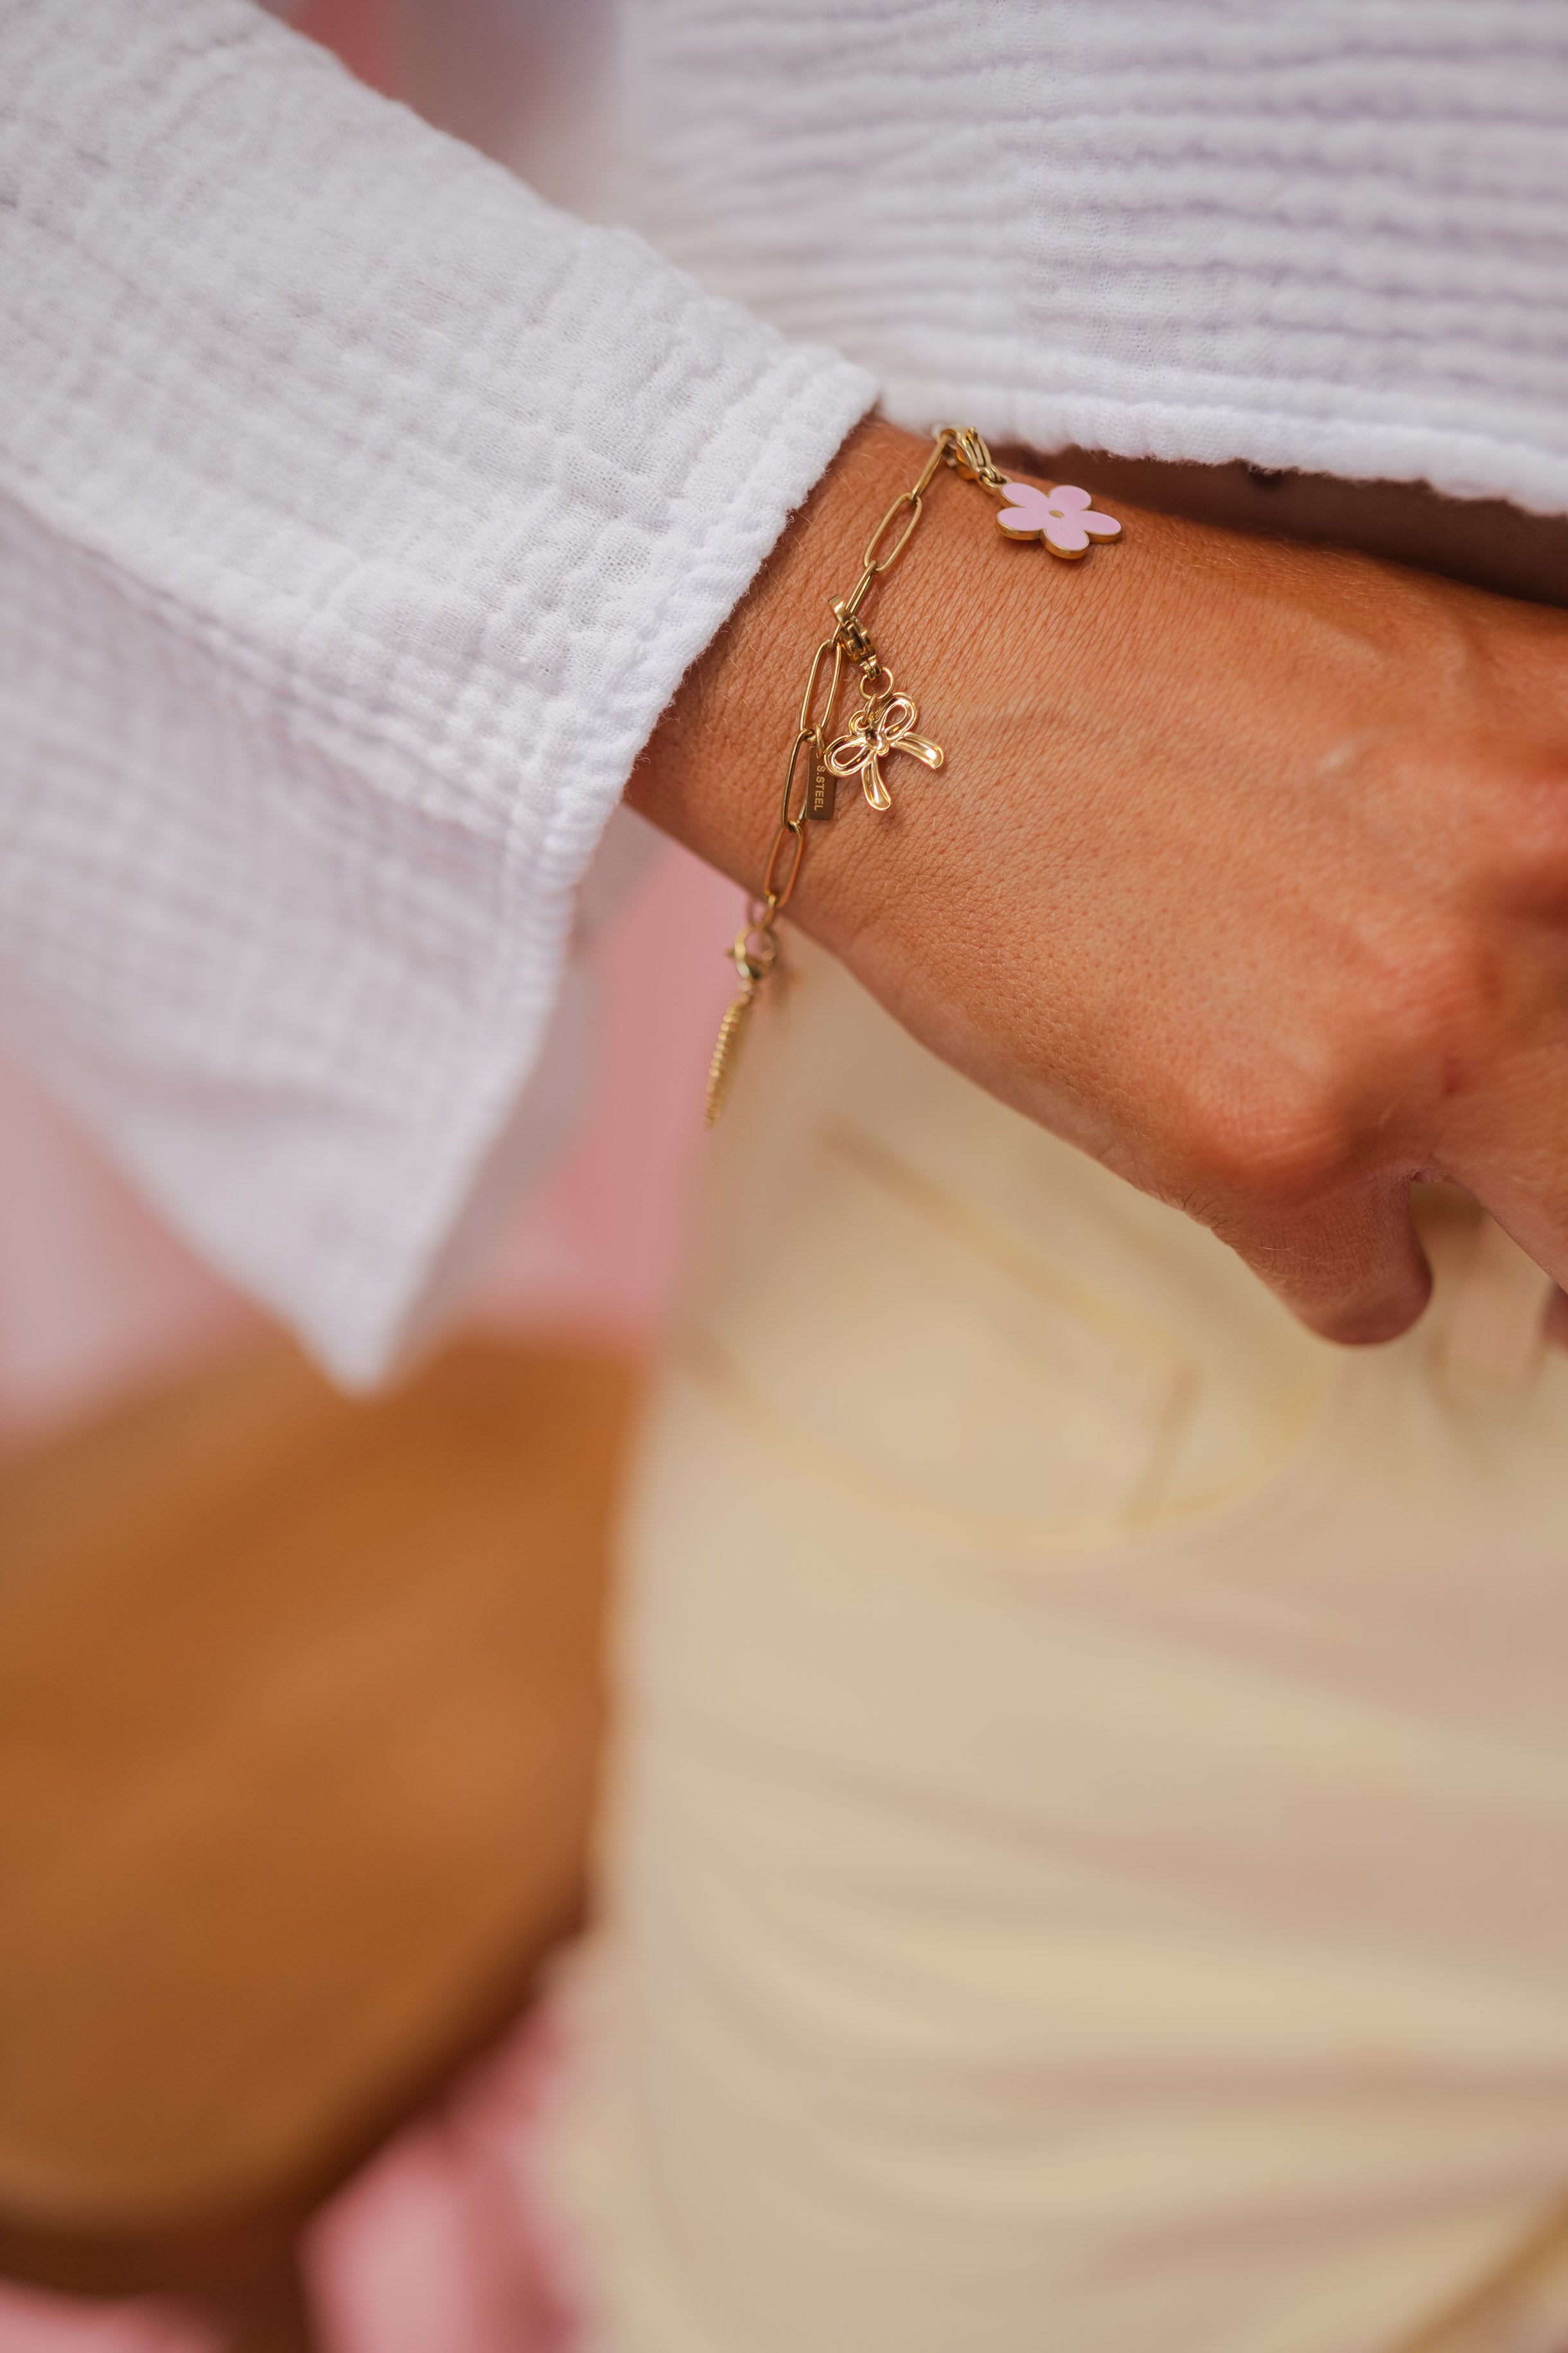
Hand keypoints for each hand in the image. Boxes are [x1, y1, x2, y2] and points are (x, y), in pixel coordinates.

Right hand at [630, 418, 1567, 1344]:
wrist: (896, 684)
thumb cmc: (1131, 664)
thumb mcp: (1421, 684)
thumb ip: (1542, 821)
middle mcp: (1544, 896)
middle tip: (1547, 1200)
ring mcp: (1415, 1040)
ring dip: (1520, 1254)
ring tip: (1420, 1189)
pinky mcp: (1269, 1155)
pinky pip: (1373, 1300)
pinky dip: (1331, 1263)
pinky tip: (1250, 1167)